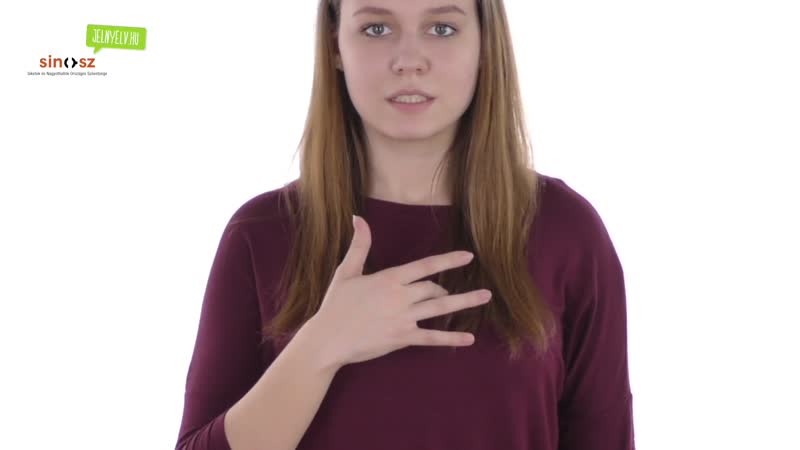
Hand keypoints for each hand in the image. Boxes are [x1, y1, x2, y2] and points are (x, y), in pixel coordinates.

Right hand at [305, 214, 491, 367]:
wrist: (327, 339)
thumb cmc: (335, 305)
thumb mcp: (346, 271)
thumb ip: (359, 244)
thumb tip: (358, 217)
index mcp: (389, 279)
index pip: (425, 266)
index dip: (448, 260)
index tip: (468, 256)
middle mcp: (400, 297)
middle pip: (433, 288)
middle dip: (444, 288)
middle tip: (448, 291)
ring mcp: (403, 319)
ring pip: (439, 308)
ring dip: (465, 302)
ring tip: (485, 297)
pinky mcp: (402, 339)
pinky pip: (431, 338)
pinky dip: (451, 339)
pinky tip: (469, 339)